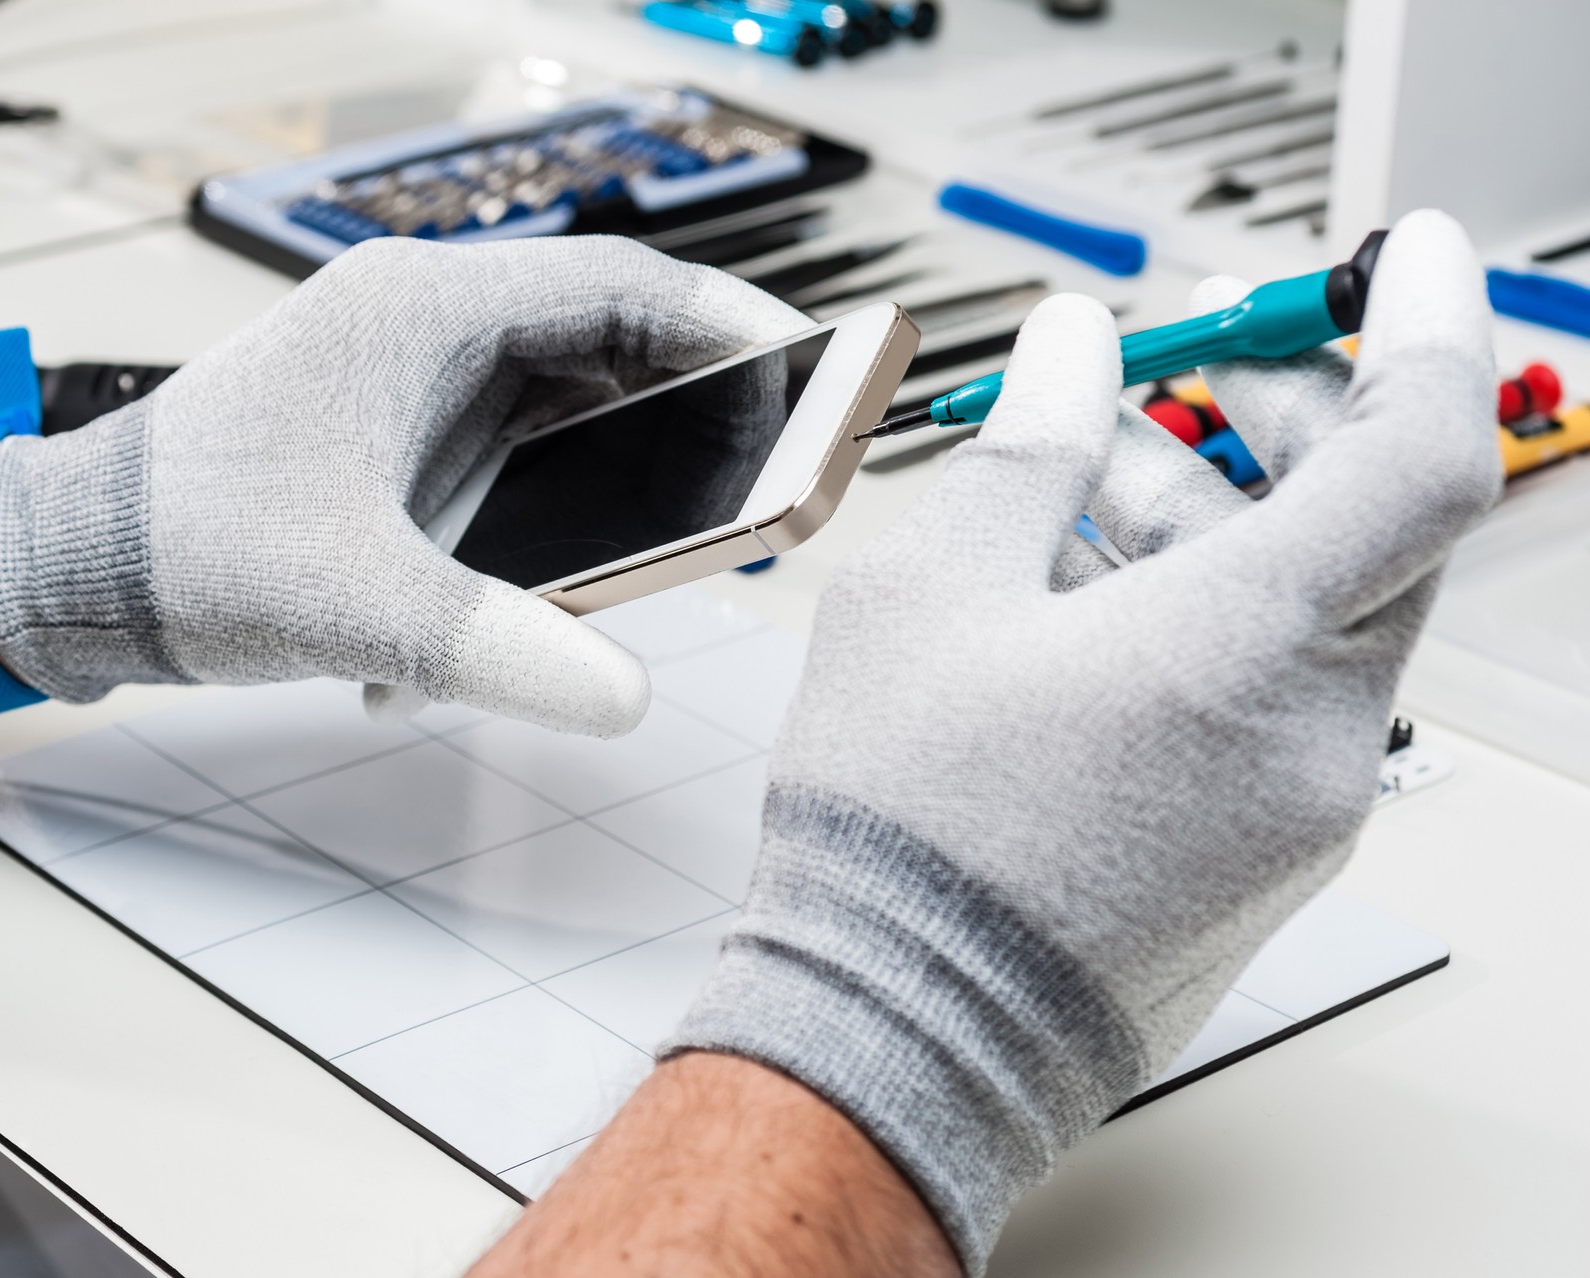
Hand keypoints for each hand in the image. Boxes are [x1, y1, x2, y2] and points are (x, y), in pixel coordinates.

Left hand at [0, 236, 806, 734]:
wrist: (67, 568)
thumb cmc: (179, 542)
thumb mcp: (352, 601)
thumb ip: (493, 645)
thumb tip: (621, 695)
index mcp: (426, 313)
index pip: (621, 287)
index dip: (731, 329)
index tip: (813, 374)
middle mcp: (427, 331)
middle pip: (610, 346)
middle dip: (692, 416)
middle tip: (766, 482)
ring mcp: (413, 386)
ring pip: (567, 410)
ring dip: (618, 476)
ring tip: (665, 549)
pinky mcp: (398, 443)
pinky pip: (513, 462)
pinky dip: (545, 521)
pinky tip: (530, 600)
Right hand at [666, 209, 1499, 1271]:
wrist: (901, 1032)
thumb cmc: (903, 844)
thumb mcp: (926, 596)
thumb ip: (1023, 449)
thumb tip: (1068, 357)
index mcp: (1244, 651)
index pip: (1422, 450)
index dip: (1423, 326)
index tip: (1398, 256)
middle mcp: (1312, 732)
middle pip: (1371, 521)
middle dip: (1288, 413)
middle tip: (1194, 355)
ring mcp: (1301, 802)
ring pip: (1315, 606)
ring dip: (1224, 512)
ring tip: (1089, 476)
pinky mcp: (1266, 846)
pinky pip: (1279, 688)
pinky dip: (1211, 611)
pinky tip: (1090, 589)